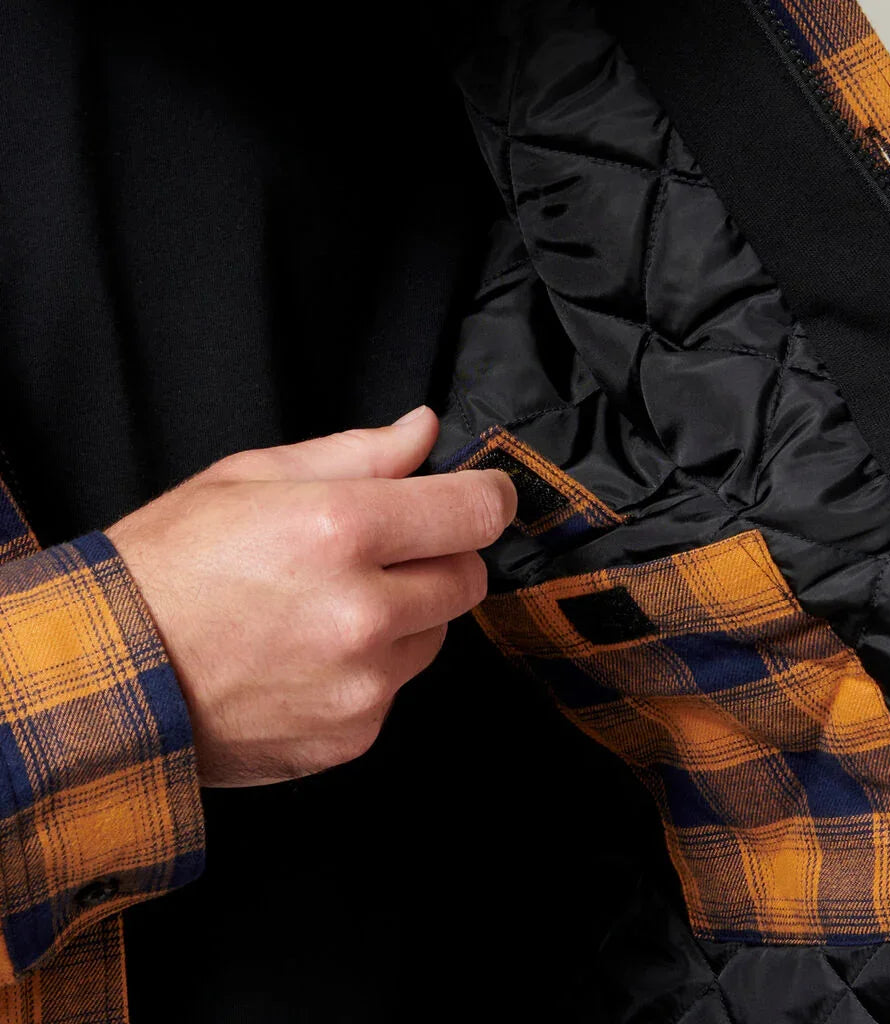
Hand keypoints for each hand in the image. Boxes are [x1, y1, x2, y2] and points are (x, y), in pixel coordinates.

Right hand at [105, 406, 515, 786]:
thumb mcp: (249, 479)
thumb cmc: (167, 566)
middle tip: (379, 554)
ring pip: (437, 634)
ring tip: (328, 609)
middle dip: (439, 557)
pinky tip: (310, 658)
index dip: (487, 497)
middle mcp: (363, 612)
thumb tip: (422, 430)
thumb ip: (356, 453)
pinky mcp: (352, 735)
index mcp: (340, 529)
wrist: (105, 678)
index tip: (481, 496)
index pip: (475, 511)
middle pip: (469, 576)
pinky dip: (372, 670)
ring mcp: (361, 684)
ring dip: (406, 616)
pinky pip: (397, 688)